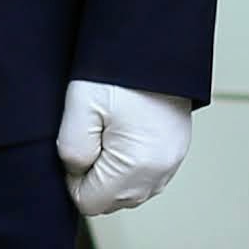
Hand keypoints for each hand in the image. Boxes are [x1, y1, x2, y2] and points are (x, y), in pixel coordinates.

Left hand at [54, 82, 193, 217]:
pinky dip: (129, 163)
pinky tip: (123, 131)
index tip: (76, 145)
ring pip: (128, 190)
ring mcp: (172, 163)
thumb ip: (71, 152)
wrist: (156, 45)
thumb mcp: (79, 107)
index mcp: (135, 167)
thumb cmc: (119, 73)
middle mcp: (159, 172)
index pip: (89, 203)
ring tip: (108, 130)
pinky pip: (145, 174)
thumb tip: (77, 173)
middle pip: (111, 201)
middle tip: (91, 134)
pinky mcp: (177, 151)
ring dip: (112, 171)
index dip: (72, 178)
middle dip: (93, 177)